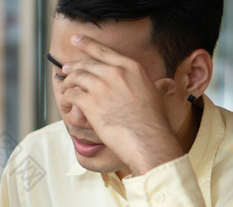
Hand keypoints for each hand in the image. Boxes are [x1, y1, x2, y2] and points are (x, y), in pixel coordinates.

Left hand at [60, 34, 183, 174]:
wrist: (147, 139)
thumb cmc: (153, 122)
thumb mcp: (157, 95)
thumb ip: (157, 86)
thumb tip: (168, 85)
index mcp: (131, 67)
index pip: (103, 51)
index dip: (86, 43)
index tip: (75, 39)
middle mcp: (116, 73)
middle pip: (86, 64)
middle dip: (73, 67)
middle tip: (65, 70)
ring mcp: (102, 87)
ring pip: (75, 77)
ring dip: (67, 84)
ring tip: (66, 90)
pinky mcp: (90, 103)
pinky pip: (71, 95)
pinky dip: (66, 100)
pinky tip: (67, 106)